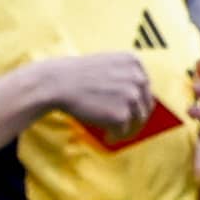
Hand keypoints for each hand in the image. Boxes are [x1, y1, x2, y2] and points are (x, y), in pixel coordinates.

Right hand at [41, 52, 155, 140]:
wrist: (54, 83)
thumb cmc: (74, 76)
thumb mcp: (105, 66)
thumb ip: (124, 77)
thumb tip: (140, 100)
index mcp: (134, 62)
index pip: (145, 87)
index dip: (138, 101)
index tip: (129, 110)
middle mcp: (138, 78)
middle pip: (145, 105)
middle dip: (136, 118)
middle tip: (124, 127)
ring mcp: (131, 96)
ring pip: (138, 120)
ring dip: (128, 129)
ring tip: (114, 133)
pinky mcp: (122, 114)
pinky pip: (125, 131)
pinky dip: (116, 136)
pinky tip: (107, 137)